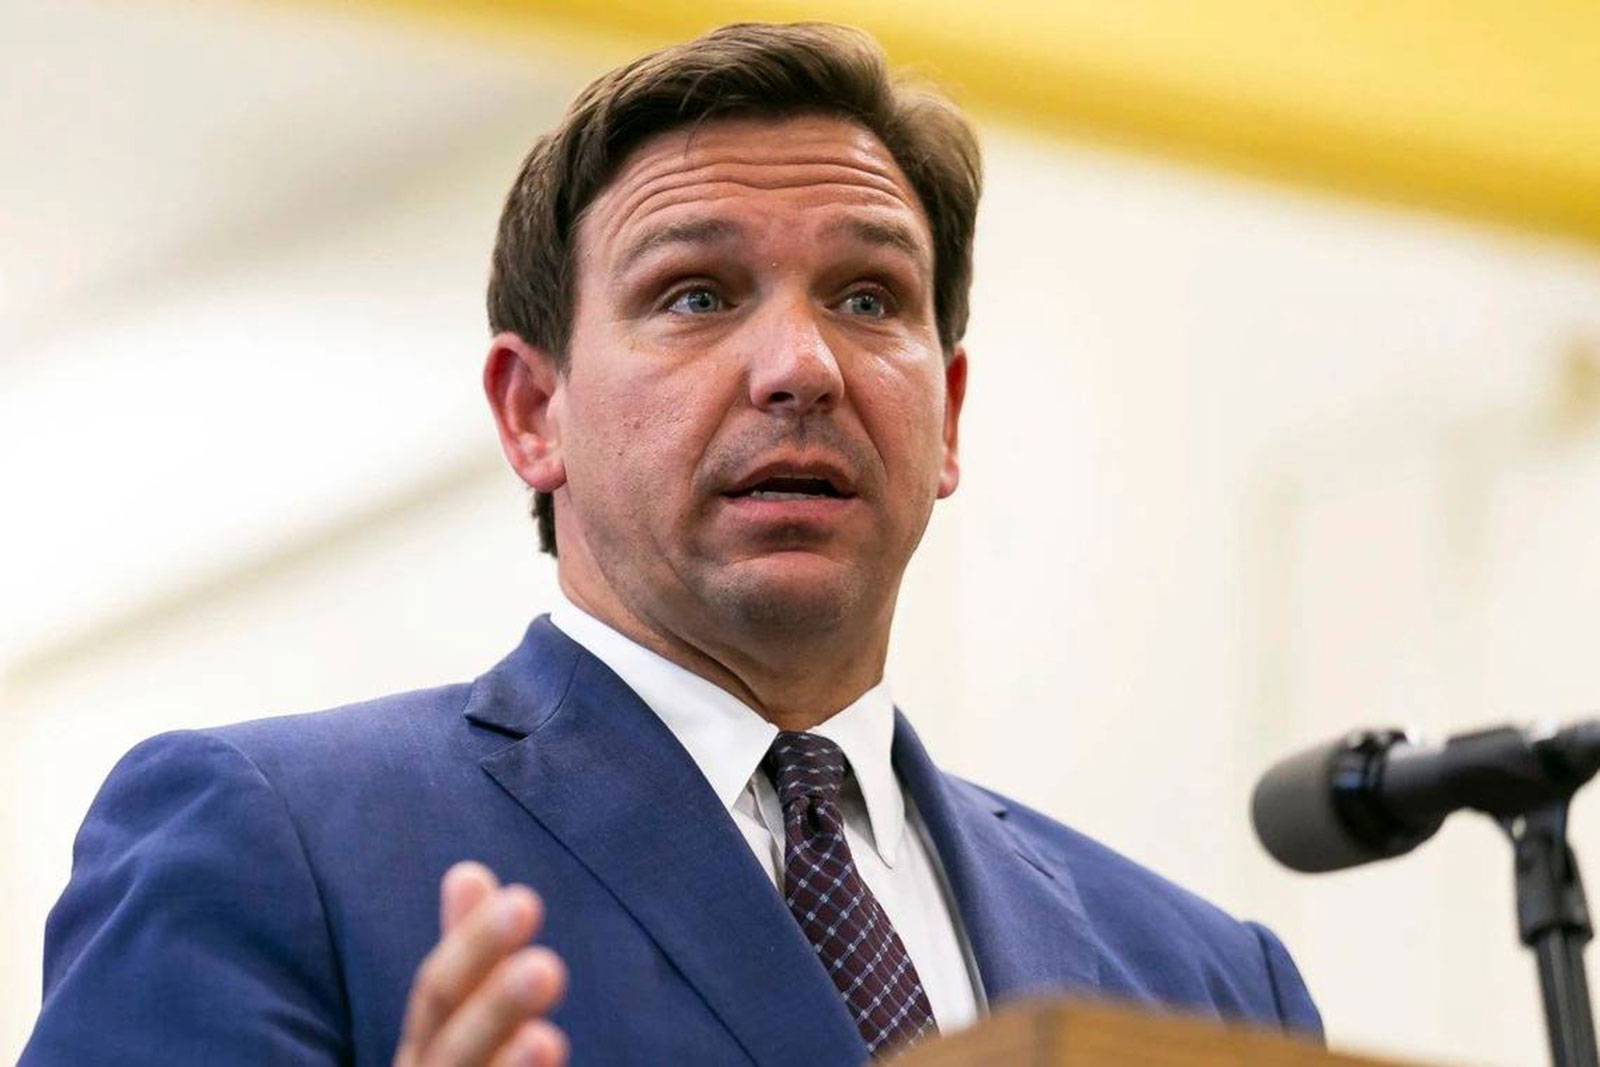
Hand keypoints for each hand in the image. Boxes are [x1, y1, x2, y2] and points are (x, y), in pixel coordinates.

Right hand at [394, 862, 568, 1066]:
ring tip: (546, 1039)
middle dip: (495, 1009)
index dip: (476, 949)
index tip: (523, 902)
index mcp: (424, 1054)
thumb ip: (471, 954)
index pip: (439, 995)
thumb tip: (468, 871)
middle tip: (545, 969)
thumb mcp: (466, 1020)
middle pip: (453, 1049)